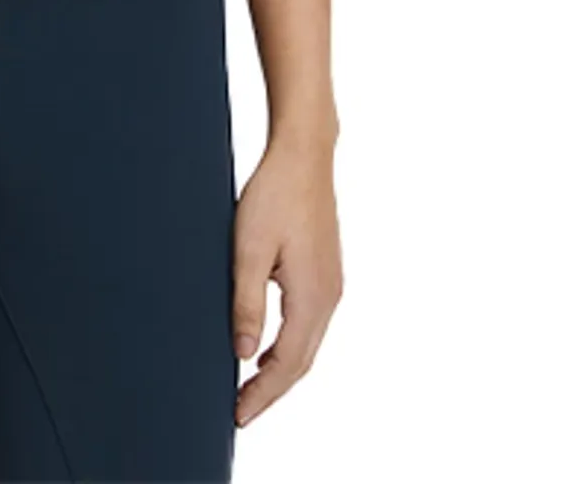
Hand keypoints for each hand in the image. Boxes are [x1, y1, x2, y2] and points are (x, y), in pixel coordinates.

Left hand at [231, 130, 342, 426]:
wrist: (303, 154)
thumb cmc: (273, 194)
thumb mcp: (248, 248)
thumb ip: (246, 302)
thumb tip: (244, 354)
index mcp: (313, 296)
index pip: (288, 364)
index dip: (263, 394)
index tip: (238, 415)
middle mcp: (329, 296)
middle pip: (302, 361)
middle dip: (271, 390)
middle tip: (239, 410)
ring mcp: (331, 284)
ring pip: (307, 344)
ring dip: (280, 369)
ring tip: (248, 387)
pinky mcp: (326, 272)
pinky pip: (309, 323)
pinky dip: (289, 346)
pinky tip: (267, 347)